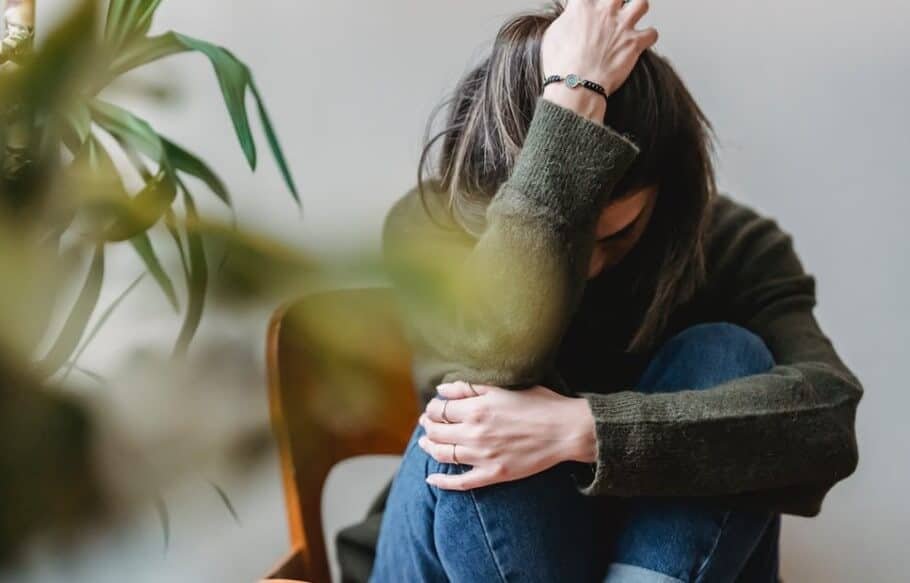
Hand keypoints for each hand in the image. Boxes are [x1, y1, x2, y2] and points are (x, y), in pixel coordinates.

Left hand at [417, 381, 596, 490]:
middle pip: (436, 431)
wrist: (565, 431)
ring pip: (443, 454)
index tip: (434, 408)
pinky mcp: (493, 475)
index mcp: (476, 409)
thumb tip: (441, 390)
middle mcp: (474, 433)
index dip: (432, 408)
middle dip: (427, 426)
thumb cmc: (539, 404)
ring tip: (426, 443)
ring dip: (429, 448)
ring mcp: (482, 456)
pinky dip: (442, 483)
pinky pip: (460, 483)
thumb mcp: (503, 388)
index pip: (439, 410)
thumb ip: (469, 388)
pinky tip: (431, 480)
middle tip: (426, 423)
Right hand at [541, 0, 656, 121]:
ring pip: (641, 3)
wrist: (576, 86)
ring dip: (638, 10)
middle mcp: (605, 12)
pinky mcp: (634, 43)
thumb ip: (566, 21)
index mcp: (583, 7)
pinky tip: (642, 41)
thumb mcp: (552, 36)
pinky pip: (652, 33)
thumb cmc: (561, 66)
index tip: (589, 8)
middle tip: (613, 9)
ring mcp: (622, 26)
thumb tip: (570, 19)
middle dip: (616, 1)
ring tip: (632, 18)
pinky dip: (649, 37)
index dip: (590, 3)